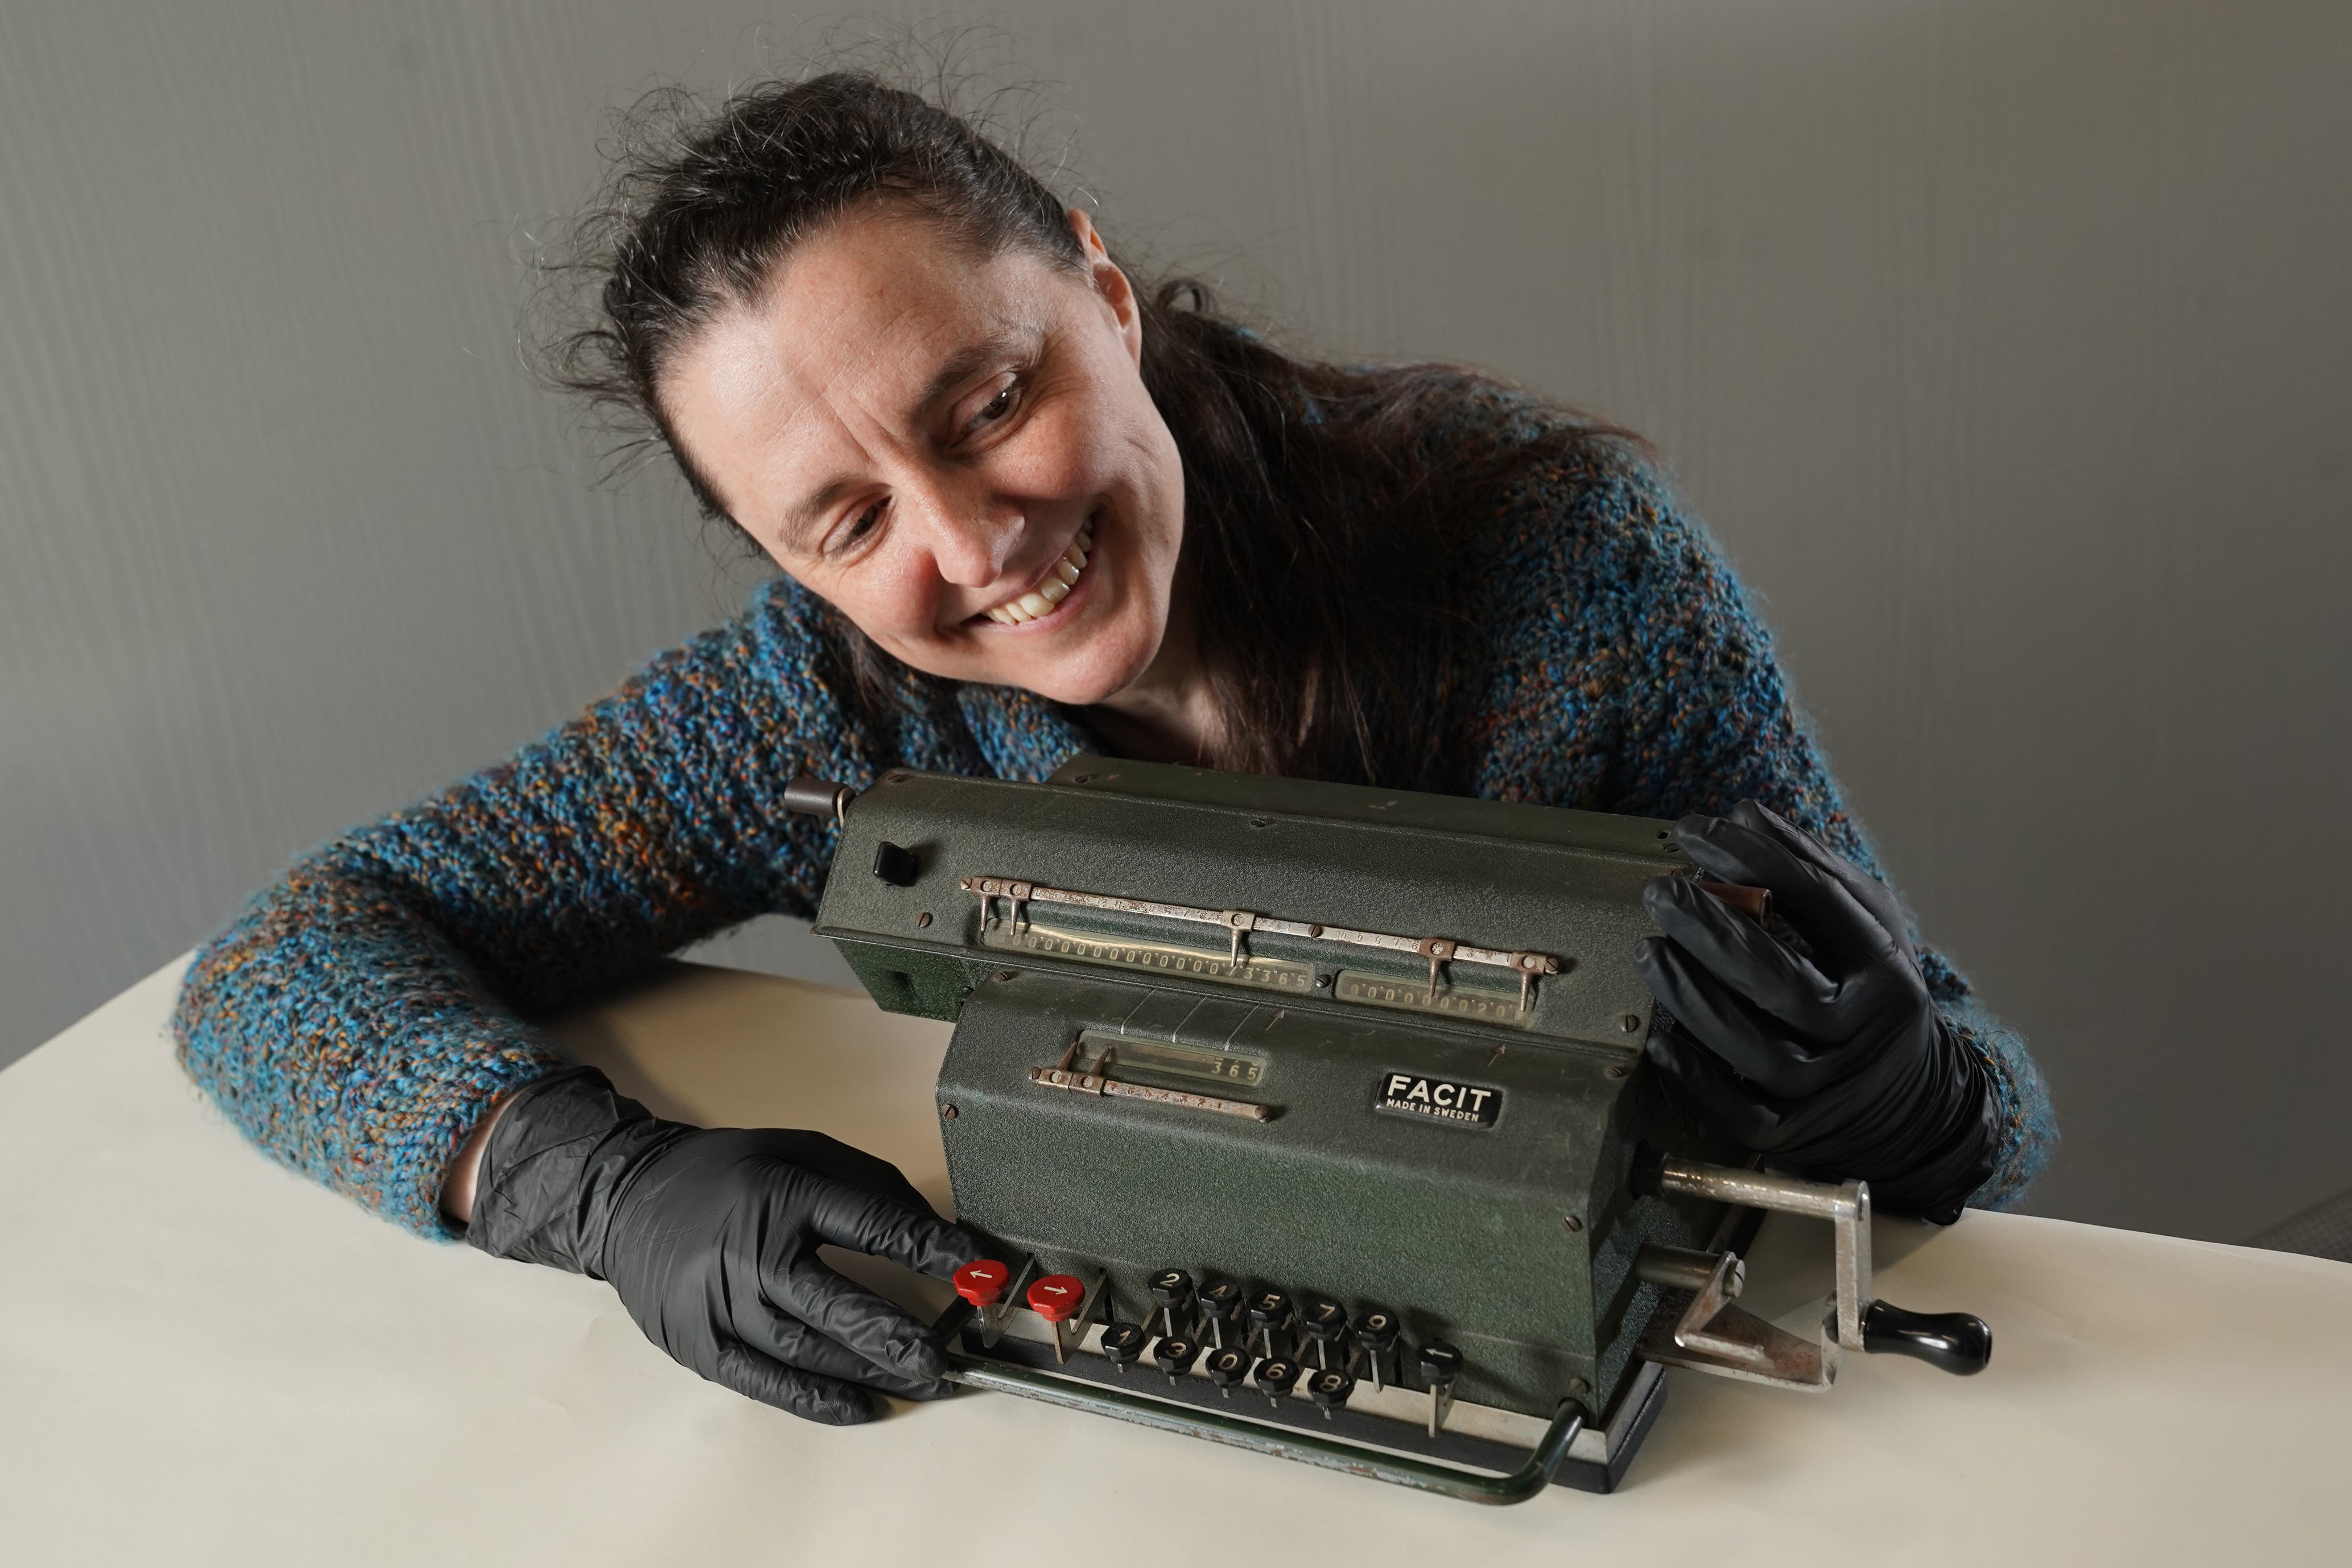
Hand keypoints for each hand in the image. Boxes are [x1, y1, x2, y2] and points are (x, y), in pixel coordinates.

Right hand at [466, 1066, 977, 1422]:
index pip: (869, 1225)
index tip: (977, 1270)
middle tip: (945, 1359)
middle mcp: (750, 1252)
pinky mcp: (700, 1345)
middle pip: (833, 1303)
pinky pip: (766, 1383)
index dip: (928, 1249)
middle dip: (895, 1335)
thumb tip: (939, 1232)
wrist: (628, 1198)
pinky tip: (863, 1407)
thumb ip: (872, 1188)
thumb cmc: (732, 1174)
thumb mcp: (803, 1151)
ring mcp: (721, 1305)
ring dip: (870, 1372)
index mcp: (782, 1193)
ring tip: (924, 1383)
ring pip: (805, 1350)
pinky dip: (818, 1400)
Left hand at [1631, 801, 1998, 1222]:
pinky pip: (1735, 1111)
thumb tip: (1742, 812)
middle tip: (1660, 891)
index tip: (1694, 829)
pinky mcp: (1793, 1136)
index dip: (1754, 858)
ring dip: (1692, 997)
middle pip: (1783, 984)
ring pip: (1755, 1050)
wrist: (1908, 1106)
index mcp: (1886, 969)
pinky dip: (1693, 1073)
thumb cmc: (1866, 993)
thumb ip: (1808, 868)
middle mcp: (1865, 1033)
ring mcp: (1830, 1091)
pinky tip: (1658, 1033)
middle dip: (1712, 933)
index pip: (1820, 902)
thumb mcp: (1860, 925)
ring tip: (1648, 950)